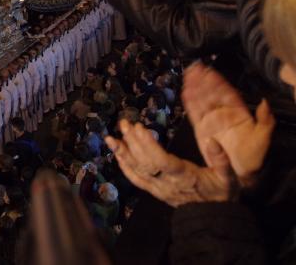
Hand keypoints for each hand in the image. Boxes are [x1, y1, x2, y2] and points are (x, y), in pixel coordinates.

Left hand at [105, 120, 233, 206]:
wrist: (213, 218)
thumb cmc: (221, 194)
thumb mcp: (229, 177)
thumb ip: (222, 159)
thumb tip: (212, 141)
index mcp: (184, 176)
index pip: (161, 160)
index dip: (148, 145)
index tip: (140, 128)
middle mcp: (166, 182)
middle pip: (144, 162)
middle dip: (132, 142)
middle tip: (124, 123)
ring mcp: (158, 188)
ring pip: (137, 170)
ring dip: (123, 153)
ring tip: (111, 137)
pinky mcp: (154, 191)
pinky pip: (136, 179)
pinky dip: (124, 166)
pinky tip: (117, 154)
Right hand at [182, 64, 274, 185]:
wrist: (239, 175)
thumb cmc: (253, 159)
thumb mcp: (263, 139)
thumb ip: (265, 121)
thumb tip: (264, 102)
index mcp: (239, 114)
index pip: (227, 94)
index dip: (218, 82)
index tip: (210, 71)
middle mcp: (223, 114)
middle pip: (212, 94)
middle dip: (203, 81)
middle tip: (195, 68)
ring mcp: (212, 121)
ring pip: (202, 101)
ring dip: (195, 87)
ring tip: (188, 75)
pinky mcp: (201, 129)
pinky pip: (194, 113)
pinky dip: (190, 102)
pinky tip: (185, 91)